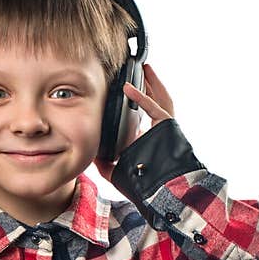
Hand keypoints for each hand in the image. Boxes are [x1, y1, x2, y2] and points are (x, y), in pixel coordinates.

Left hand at [92, 63, 175, 181]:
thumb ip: (106, 165)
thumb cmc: (145, 186)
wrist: (162, 190)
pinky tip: (128, 88)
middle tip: (140, 73)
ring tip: (145, 69)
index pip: (145, 118)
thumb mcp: (118, 174)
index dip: (139, 105)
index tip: (126, 95)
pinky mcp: (167, 126)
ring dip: (153, 83)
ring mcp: (165, 128)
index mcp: (149, 142)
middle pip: (156, 103)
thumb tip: (91, 156)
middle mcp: (159, 132)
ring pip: (161, 100)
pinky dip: (141, 96)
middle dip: (150, 87)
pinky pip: (154, 107)